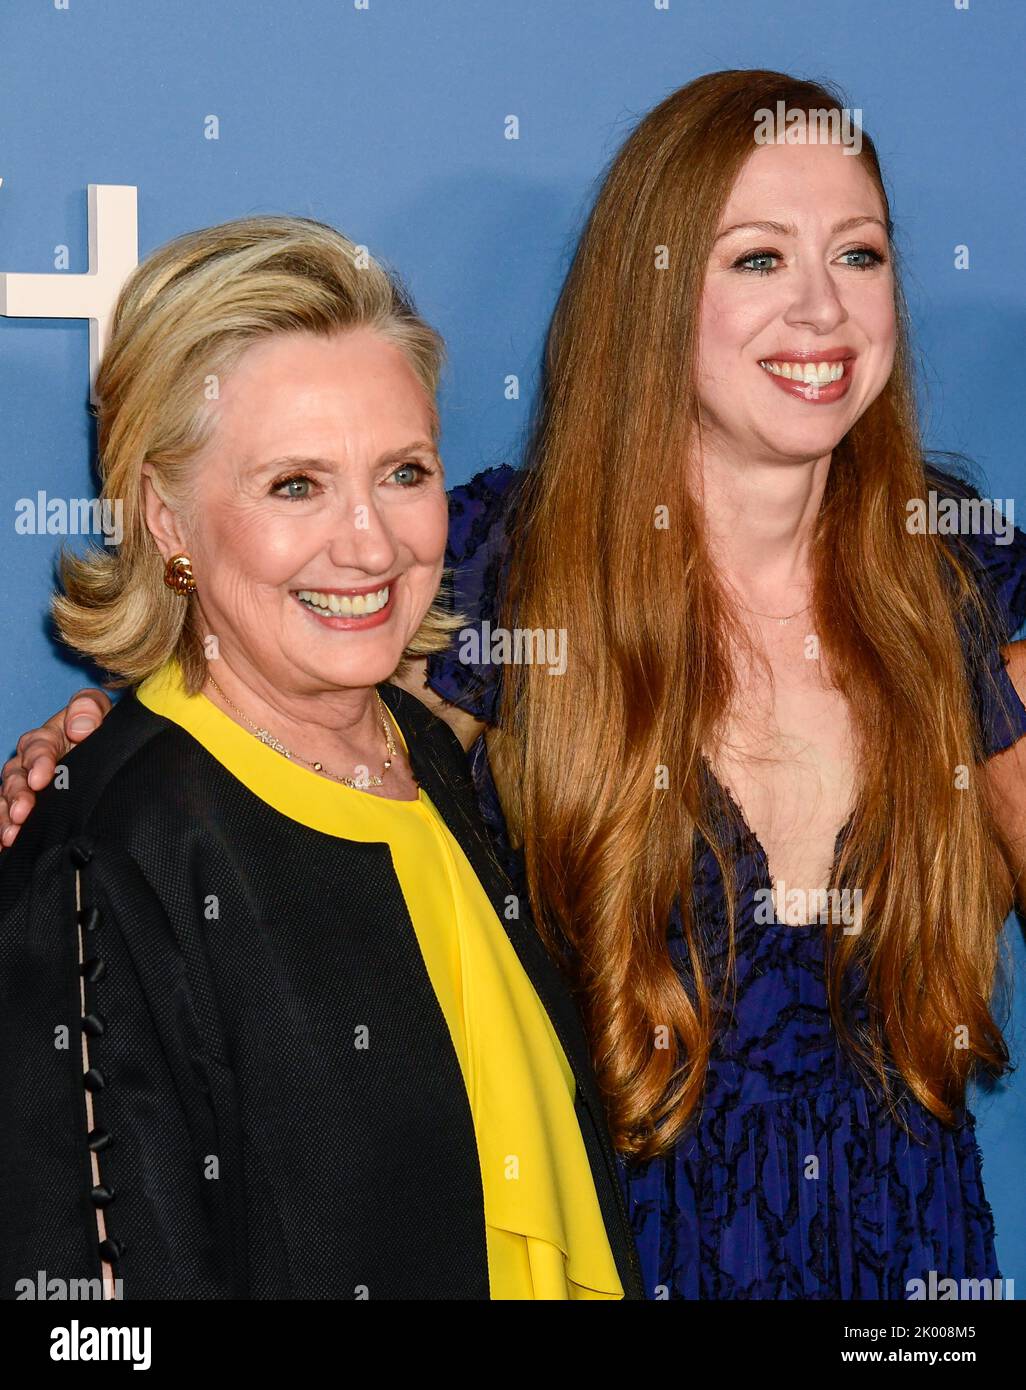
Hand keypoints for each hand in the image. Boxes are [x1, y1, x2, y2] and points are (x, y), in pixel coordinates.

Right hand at [0, 689, 111, 847]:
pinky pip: (7, 817)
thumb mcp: (99, 711)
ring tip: (11, 834)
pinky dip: (2, 830)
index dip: (38, 761)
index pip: (37, 746)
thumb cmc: (100, 730)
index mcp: (47, 737)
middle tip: (21, 812)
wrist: (108, 757)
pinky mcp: (27, 806)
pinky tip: (1, 845)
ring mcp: (26, 785)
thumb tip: (79, 728)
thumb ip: (89, 708)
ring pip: (8, 798)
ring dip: (6, 817)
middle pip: (16, 776)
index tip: (41, 778)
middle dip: (17, 795)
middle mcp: (30, 762)